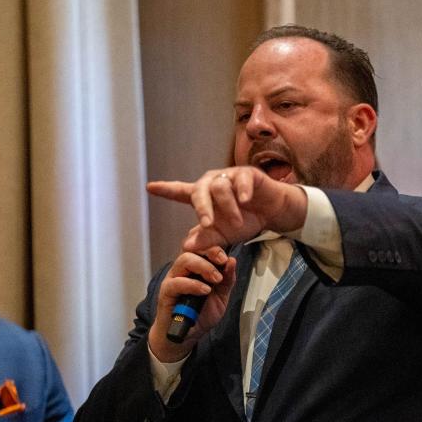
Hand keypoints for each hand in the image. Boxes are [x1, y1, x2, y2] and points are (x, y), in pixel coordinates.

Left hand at [147, 167, 308, 251]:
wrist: (272, 213)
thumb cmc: (245, 220)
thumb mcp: (224, 234)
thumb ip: (206, 239)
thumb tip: (186, 246)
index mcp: (204, 197)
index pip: (181, 192)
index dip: (166, 189)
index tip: (150, 187)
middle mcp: (213, 183)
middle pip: (200, 190)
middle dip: (203, 208)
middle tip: (208, 224)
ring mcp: (230, 177)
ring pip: (220, 187)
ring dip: (228, 207)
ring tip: (237, 223)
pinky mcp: (247, 174)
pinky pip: (241, 179)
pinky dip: (242, 191)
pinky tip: (245, 200)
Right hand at [148, 247, 236, 361]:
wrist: (186, 336)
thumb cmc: (201, 314)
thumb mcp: (221, 297)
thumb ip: (227, 280)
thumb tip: (232, 261)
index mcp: (197, 267)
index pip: (203, 247)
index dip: (215, 247)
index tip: (227, 257)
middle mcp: (184, 269)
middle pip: (192, 249)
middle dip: (210, 252)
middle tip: (223, 262)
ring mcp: (173, 279)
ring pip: (184, 260)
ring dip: (203, 266)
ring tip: (215, 279)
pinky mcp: (166, 292)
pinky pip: (177, 282)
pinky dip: (193, 285)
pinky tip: (205, 291)